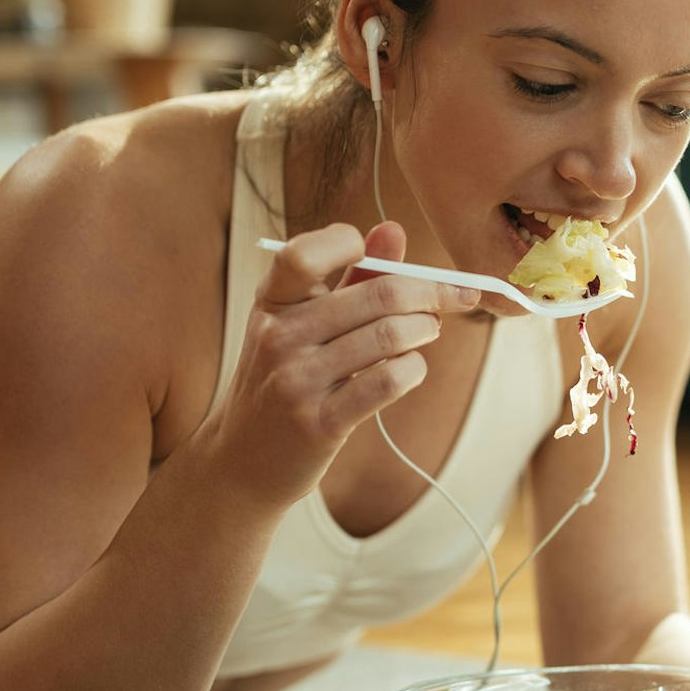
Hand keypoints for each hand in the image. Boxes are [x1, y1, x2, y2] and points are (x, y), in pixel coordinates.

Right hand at [202, 220, 479, 504]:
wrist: (241, 461)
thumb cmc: (285, 379)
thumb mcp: (302, 323)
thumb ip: (350, 276)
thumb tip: (393, 229)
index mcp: (272, 302)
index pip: (306, 253)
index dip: (352, 243)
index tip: (382, 259)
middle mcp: (279, 336)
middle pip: (378, 293)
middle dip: (430, 293)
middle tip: (448, 299)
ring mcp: (297, 381)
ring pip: (390, 335)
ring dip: (426, 329)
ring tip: (429, 332)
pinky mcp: (320, 423)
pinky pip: (388, 382)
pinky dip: (414, 369)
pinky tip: (411, 368)